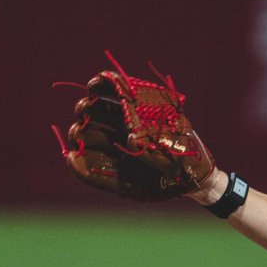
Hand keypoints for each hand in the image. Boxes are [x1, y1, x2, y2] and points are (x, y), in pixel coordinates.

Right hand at [52, 53, 215, 201]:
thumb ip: (150, 137)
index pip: (110, 90)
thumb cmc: (186, 156)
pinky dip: (79, 166)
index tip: (94, 86)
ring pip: (84, 134)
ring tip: (78, 137)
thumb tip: (128, 137)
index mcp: (135, 112)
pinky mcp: (112, 173)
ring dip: (77, 133)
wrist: (192, 182)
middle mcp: (121, 127)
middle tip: (85, 112)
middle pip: (91, 110)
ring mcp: (114, 149)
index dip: (99, 84)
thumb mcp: (170, 142)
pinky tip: (74, 160)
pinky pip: (88, 169)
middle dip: (85, 108)